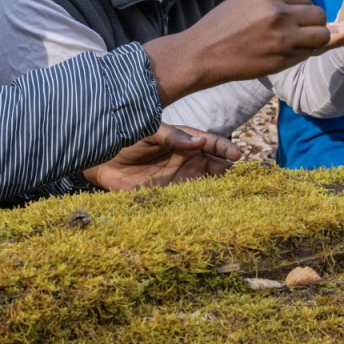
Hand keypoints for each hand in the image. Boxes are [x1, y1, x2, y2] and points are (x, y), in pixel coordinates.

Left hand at [84, 124, 240, 190]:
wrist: (101, 157)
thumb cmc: (126, 136)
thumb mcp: (149, 132)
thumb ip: (173, 136)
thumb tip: (199, 140)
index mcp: (185, 140)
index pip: (211, 143)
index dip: (225, 149)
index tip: (237, 156)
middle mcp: (186, 160)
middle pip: (214, 166)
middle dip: (228, 172)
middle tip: (242, 181)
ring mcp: (178, 178)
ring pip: (205, 184)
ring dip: (217, 190)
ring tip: (231, 198)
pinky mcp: (167, 195)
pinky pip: (187, 200)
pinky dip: (199, 205)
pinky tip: (208, 211)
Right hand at [143, 0, 343, 103]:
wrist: (202, 53)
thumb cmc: (220, 26)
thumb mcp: (246, 1)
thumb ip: (273, 2)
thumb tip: (300, 7)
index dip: (303, 10)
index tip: (294, 19)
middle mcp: (280, 13)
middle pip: (319, 15)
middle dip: (314, 24)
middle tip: (301, 32)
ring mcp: (283, 37)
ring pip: (321, 36)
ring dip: (315, 40)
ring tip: (299, 44)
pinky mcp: (282, 59)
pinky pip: (307, 54)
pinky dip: (303, 54)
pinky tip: (287, 54)